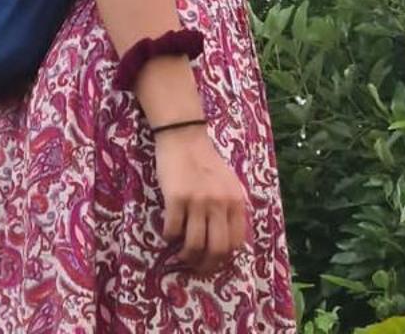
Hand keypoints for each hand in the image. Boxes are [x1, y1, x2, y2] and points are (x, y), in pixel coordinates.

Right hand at [155, 123, 248, 275]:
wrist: (185, 138)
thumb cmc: (206, 163)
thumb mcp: (228, 184)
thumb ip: (230, 209)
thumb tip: (227, 244)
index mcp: (235, 200)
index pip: (235, 242)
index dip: (223, 259)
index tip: (212, 263)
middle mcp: (220, 202)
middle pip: (217, 249)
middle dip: (205, 266)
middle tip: (195, 267)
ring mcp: (198, 200)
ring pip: (194, 245)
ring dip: (186, 256)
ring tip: (181, 253)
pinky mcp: (177, 198)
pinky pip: (172, 231)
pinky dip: (169, 237)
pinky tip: (169, 231)